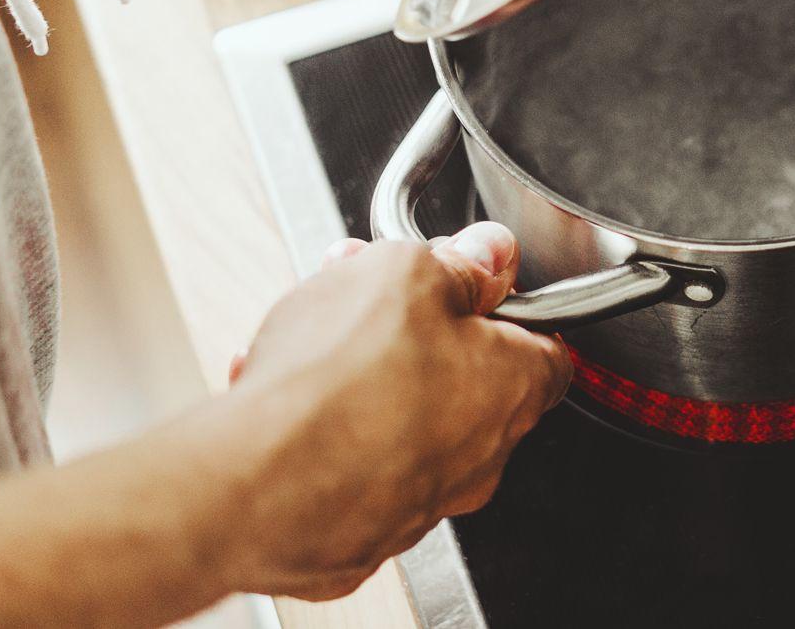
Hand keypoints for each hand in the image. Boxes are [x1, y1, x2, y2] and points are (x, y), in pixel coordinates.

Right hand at [216, 224, 570, 600]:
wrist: (250, 486)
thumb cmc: (337, 383)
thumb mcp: (407, 273)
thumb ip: (458, 263)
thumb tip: (489, 255)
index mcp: (513, 389)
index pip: (544, 346)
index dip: (500, 302)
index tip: (462, 279)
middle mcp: (479, 460)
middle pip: (462, 376)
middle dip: (413, 327)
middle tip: (365, 293)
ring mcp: (417, 506)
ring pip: (399, 419)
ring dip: (361, 373)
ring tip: (305, 335)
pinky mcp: (355, 539)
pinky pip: (347, 469)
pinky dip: (319, 432)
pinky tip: (278, 396)